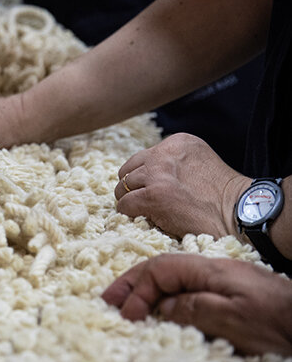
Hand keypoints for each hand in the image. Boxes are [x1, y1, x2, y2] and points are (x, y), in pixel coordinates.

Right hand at [102, 254, 291, 355]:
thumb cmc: (278, 321)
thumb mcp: (234, 318)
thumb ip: (193, 308)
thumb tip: (162, 306)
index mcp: (209, 270)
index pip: (160, 271)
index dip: (137, 291)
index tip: (127, 314)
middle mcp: (211, 270)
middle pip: (160, 269)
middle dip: (131, 284)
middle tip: (107, 301)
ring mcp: (219, 281)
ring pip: (171, 278)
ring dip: (144, 290)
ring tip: (123, 304)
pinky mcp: (228, 294)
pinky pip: (185, 289)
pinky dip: (162, 297)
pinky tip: (157, 308)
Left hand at [114, 133, 250, 238]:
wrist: (239, 213)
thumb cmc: (222, 195)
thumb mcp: (199, 160)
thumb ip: (174, 161)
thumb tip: (143, 173)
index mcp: (177, 142)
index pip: (143, 157)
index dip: (145, 176)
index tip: (154, 188)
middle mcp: (164, 154)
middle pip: (129, 171)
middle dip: (133, 187)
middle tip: (143, 201)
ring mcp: (157, 175)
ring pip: (123, 187)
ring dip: (130, 200)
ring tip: (144, 211)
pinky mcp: (152, 197)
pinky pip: (125, 204)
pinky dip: (129, 213)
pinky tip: (142, 218)